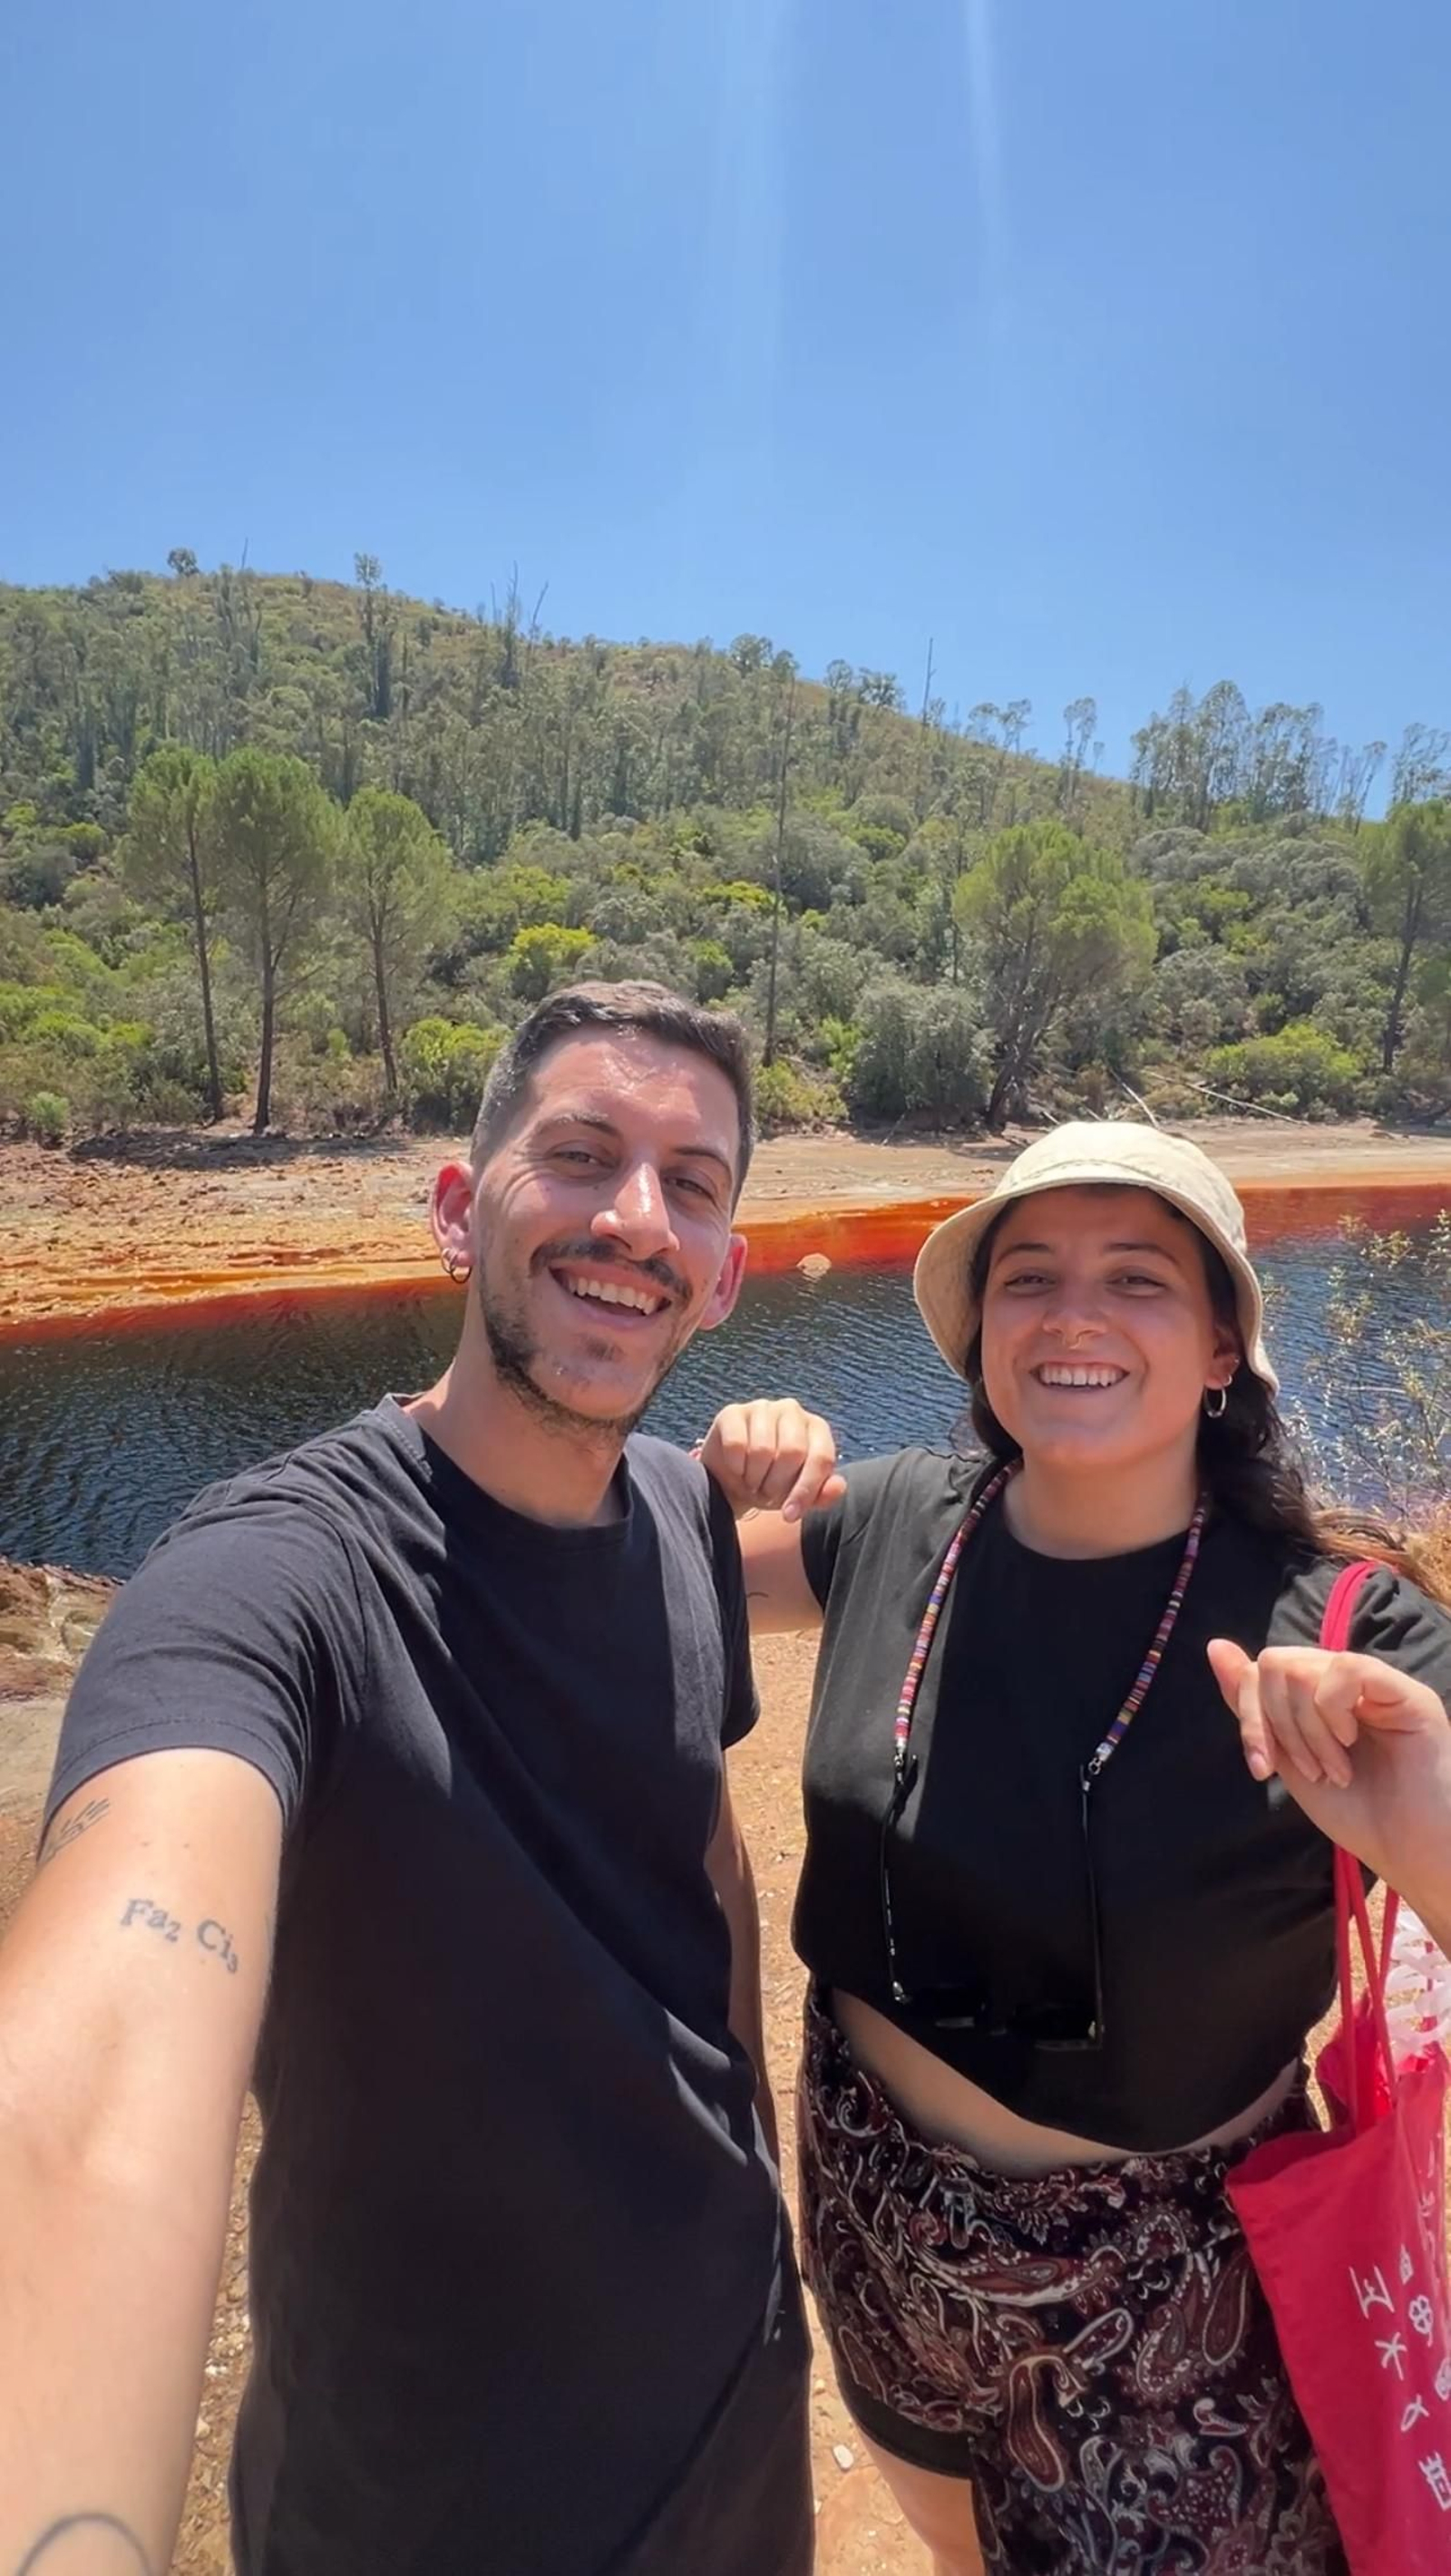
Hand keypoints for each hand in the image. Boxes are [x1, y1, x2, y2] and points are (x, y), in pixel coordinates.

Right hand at [697, 1400, 844, 1522]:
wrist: (733, 1478)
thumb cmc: (773, 1483)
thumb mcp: (799, 1495)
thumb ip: (822, 1493)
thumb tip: (838, 1487)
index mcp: (817, 1428)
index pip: (821, 1458)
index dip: (806, 1491)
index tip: (789, 1515)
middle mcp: (792, 1411)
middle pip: (792, 1452)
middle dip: (776, 1484)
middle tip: (767, 1493)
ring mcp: (762, 1408)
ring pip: (762, 1449)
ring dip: (754, 1478)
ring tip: (752, 1482)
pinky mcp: (732, 1412)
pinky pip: (736, 1444)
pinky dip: (735, 1467)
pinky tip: (736, 1470)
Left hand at [1208, 1637, 1450, 1896]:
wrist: (1406, 1851)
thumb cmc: (1356, 1812)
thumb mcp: (1287, 1759)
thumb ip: (1253, 1706)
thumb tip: (1215, 1646)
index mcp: (1319, 1693)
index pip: (1262, 1670)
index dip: (1250, 1717)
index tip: (1262, 1769)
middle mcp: (1349, 1680)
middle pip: (1277, 1664)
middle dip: (1278, 1726)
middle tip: (1311, 1771)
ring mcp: (1379, 1683)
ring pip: (1304, 1669)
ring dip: (1307, 1732)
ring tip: (1334, 1770)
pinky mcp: (1408, 1693)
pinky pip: (1347, 1670)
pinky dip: (1333, 1713)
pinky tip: (1351, 1743)